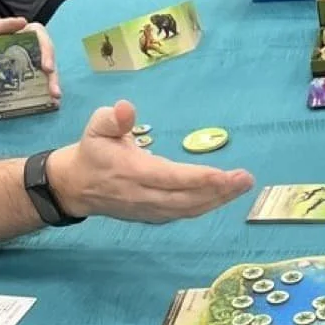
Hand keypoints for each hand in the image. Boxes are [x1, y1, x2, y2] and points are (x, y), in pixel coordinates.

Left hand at [0, 18, 60, 104]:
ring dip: (53, 75)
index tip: (22, 23)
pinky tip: (54, 99)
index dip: (11, 24)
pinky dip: (51, 86)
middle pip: (35, 38)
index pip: (0, 27)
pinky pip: (45, 75)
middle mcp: (14, 44)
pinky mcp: (32, 70)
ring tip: (55, 92)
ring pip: (45, 58)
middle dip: (45, 51)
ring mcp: (26, 56)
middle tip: (48, 69)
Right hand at [48, 100, 254, 221]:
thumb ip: (113, 118)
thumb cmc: (93, 151)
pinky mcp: (156, 216)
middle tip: (246, 179)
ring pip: (189, 209)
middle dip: (219, 191)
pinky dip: (207, 205)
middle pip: (187, 199)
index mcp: (132, 173)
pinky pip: (185, 213)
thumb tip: (127, 108)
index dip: (198, 179)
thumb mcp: (96, 127)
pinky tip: (225, 195)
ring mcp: (151, 210)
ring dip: (218, 200)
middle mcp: (144, 196)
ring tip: (242, 186)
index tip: (224, 175)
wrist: (78, 187)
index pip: (171, 178)